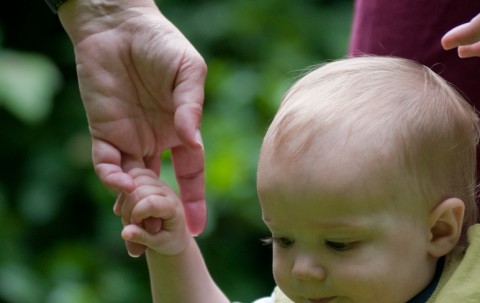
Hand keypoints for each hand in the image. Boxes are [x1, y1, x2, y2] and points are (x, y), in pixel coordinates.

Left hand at [58, 0, 206, 234]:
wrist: (119, 24)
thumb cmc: (161, 43)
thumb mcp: (188, 71)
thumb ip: (191, 106)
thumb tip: (192, 140)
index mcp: (181, 131)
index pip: (190, 173)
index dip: (194, 200)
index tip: (197, 228)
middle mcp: (156, 140)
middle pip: (159, 187)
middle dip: (159, 215)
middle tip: (160, 239)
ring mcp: (128, 138)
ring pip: (130, 183)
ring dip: (132, 204)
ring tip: (137, 225)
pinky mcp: (102, 131)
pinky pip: (106, 162)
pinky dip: (111, 177)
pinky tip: (121, 184)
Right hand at [120, 168, 189, 256]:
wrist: (174, 235)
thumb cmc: (168, 241)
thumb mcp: (157, 245)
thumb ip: (141, 238)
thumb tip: (124, 232)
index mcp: (173, 207)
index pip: (151, 202)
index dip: (137, 214)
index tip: (136, 226)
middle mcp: (167, 192)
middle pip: (140, 190)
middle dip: (128, 207)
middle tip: (130, 223)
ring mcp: (159, 184)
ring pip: (135, 179)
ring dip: (125, 197)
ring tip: (128, 214)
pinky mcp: (150, 180)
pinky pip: (133, 174)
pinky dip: (124, 188)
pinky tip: (122, 205)